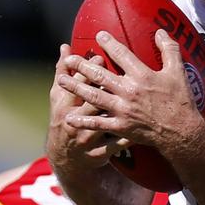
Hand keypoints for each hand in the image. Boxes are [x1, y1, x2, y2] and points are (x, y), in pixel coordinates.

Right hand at [46, 43, 131, 170]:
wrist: (66, 158)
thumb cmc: (65, 117)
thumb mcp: (58, 96)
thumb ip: (62, 70)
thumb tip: (65, 46)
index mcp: (66, 104)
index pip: (76, 84)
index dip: (88, 70)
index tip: (101, 58)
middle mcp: (77, 120)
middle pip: (92, 99)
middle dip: (106, 87)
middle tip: (125, 75)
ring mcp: (88, 137)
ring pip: (105, 121)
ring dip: (119, 110)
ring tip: (135, 98)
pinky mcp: (100, 152)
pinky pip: (117, 143)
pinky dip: (129, 137)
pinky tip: (145, 127)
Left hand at [56, 29, 203, 151]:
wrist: (180, 131)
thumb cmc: (180, 100)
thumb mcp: (178, 71)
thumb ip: (169, 49)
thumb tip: (161, 31)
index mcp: (142, 75)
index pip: (122, 55)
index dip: (109, 44)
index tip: (98, 36)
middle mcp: (128, 90)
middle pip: (100, 75)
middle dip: (82, 66)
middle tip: (69, 59)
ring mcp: (122, 109)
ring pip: (93, 96)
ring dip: (76, 88)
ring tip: (62, 80)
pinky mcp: (120, 126)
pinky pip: (98, 122)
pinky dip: (83, 120)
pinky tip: (69, 116)